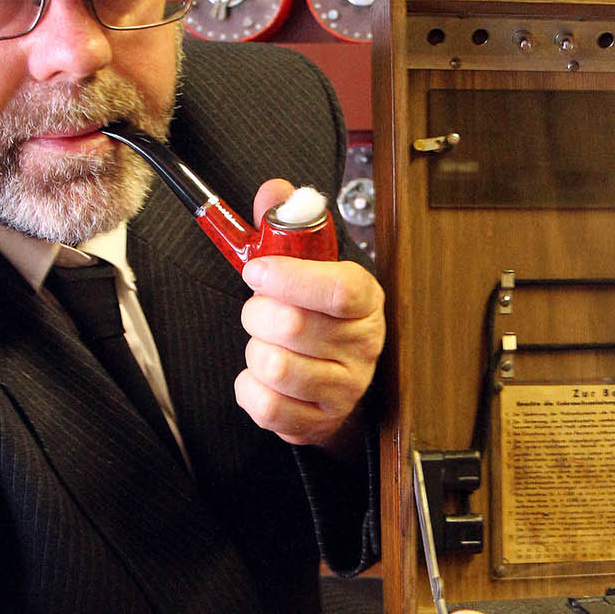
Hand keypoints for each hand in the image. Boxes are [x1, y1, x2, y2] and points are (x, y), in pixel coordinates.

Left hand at [236, 179, 384, 449]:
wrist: (335, 383)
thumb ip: (287, 227)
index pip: (339, 289)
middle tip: (258, 308)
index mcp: (365, 301)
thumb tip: (274, 190)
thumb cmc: (318, 317)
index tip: (256, 269)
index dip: (290, 276)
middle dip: (257, 312)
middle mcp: (363, 346)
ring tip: (265, 343)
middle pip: (293, 326)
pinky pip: (266, 405)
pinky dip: (249, 388)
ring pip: (276, 367)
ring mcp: (344, 388)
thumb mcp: (310, 267)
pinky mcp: (318, 422)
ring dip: (254, 351)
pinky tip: (261, 377)